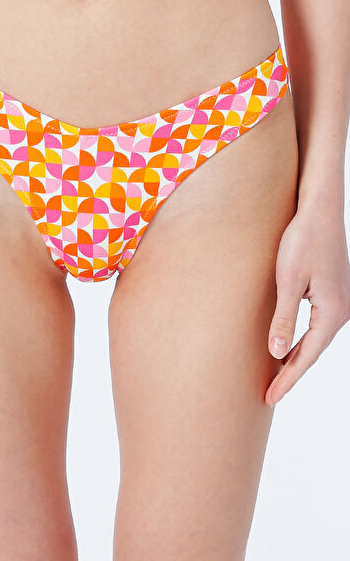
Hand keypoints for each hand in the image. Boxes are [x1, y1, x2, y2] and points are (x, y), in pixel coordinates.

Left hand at [265, 202, 349, 404]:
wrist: (319, 211)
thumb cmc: (302, 241)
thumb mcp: (288, 280)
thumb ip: (283, 319)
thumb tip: (276, 354)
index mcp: (332, 312)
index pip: (306, 356)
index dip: (287, 379)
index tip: (269, 397)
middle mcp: (340, 311)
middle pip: (312, 351)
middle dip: (290, 373)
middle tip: (268, 394)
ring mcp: (338, 302)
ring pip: (314, 339)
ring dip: (295, 357)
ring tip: (274, 377)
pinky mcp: (331, 293)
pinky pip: (315, 326)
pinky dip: (300, 340)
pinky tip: (285, 346)